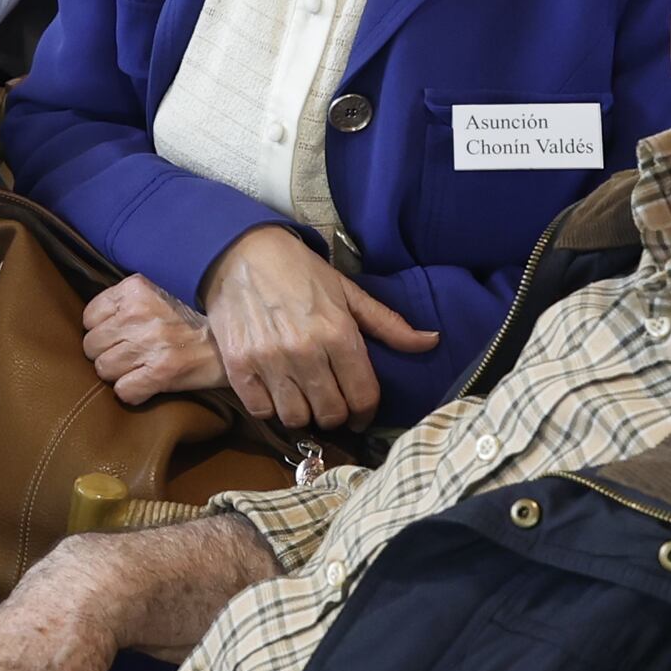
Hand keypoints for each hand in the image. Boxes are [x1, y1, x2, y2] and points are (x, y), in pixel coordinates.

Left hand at [78, 271, 222, 402]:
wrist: (229, 343)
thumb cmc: (190, 320)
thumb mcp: (156, 294)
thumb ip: (125, 301)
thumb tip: (91, 322)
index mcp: (135, 290)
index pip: (89, 317)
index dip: (101, 330)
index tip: (117, 335)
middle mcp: (139, 314)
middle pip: (92, 345)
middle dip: (106, 353)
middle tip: (127, 355)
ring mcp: (149, 344)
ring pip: (103, 369)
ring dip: (118, 374)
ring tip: (137, 369)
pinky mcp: (160, 373)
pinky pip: (123, 391)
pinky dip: (132, 392)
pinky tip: (145, 385)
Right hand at [198, 226, 437, 434]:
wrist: (239, 252)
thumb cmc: (298, 270)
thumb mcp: (347, 291)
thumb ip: (388, 323)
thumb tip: (431, 342)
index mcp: (338, 333)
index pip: (363, 397)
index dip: (366, 414)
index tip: (360, 415)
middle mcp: (305, 352)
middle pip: (331, 413)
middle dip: (335, 414)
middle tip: (330, 404)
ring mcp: (269, 361)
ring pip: (296, 418)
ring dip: (303, 414)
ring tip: (302, 399)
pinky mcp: (238, 366)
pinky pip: (261, 410)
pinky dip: (270, 408)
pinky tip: (275, 392)